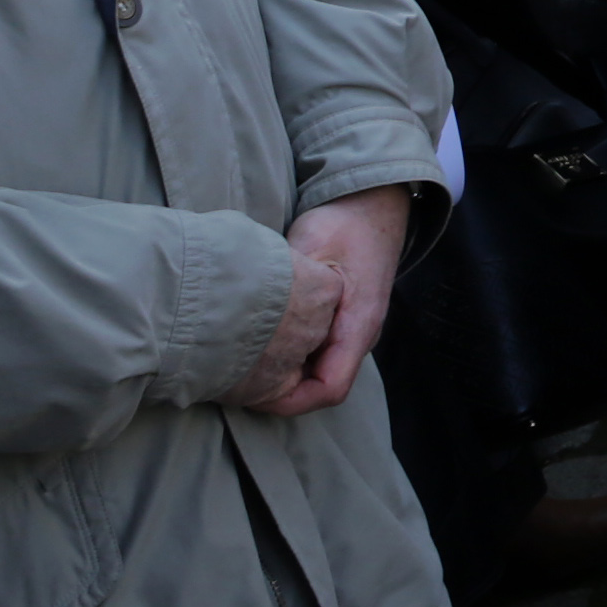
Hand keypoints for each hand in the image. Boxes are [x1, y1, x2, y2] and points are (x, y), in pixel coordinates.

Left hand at [239, 185, 413, 415]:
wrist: (374, 205)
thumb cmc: (345, 223)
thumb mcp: (313, 247)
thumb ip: (291, 285)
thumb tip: (253, 318)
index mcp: (358, 323)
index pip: (330, 387)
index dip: (289, 401)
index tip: (249, 393)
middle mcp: (359, 335)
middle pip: (321, 388)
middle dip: (279, 394)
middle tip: (233, 381)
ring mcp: (352, 331)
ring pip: (318, 373)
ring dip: (283, 376)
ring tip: (241, 365)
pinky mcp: (342, 323)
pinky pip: (316, 356)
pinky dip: (289, 359)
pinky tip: (260, 345)